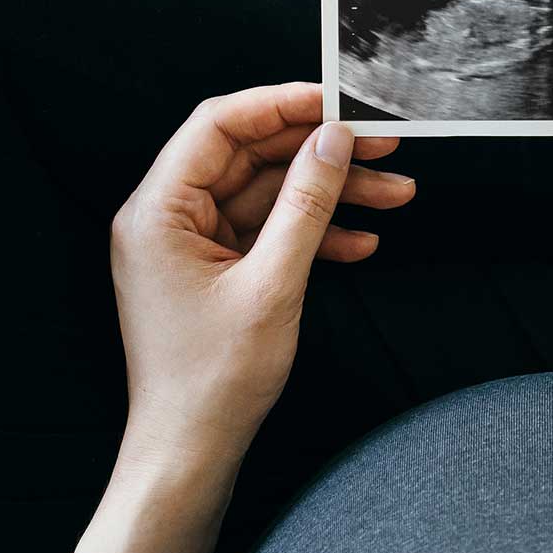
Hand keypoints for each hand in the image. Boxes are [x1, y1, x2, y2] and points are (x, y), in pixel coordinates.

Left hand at [109, 83, 412, 465]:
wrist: (190, 453)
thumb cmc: (213, 382)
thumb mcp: (272, 286)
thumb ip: (306, 205)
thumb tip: (333, 140)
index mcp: (157, 212)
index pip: (218, 126)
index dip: (281, 105)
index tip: (338, 100)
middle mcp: (166, 219)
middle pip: (251, 157)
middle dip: (320, 152)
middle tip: (384, 145)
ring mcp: (190, 246)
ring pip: (268, 196)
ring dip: (330, 195)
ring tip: (395, 195)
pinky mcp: (214, 272)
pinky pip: (267, 233)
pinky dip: (314, 234)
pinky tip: (362, 242)